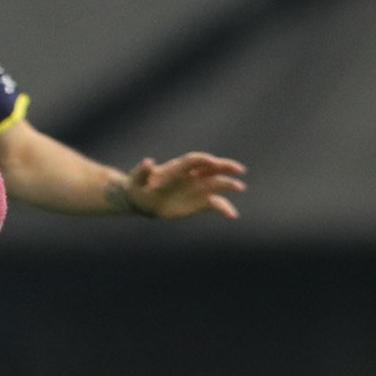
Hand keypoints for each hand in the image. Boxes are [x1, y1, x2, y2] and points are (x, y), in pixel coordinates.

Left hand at [122, 152, 245, 219]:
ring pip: (216, 184)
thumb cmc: (138, 185)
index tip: (212, 161)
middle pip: (212, 168)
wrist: (141, 199)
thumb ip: (142, 172)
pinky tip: (233, 215)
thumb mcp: (135, 180)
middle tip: (239, 170)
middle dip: (225, 167)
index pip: (194, 160)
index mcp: (177, 167)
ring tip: (240, 188)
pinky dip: (224, 208)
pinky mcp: (199, 202)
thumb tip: (148, 162)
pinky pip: (214, 204)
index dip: (203, 160)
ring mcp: (197, 188)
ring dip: (228, 186)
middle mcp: (191, 175)